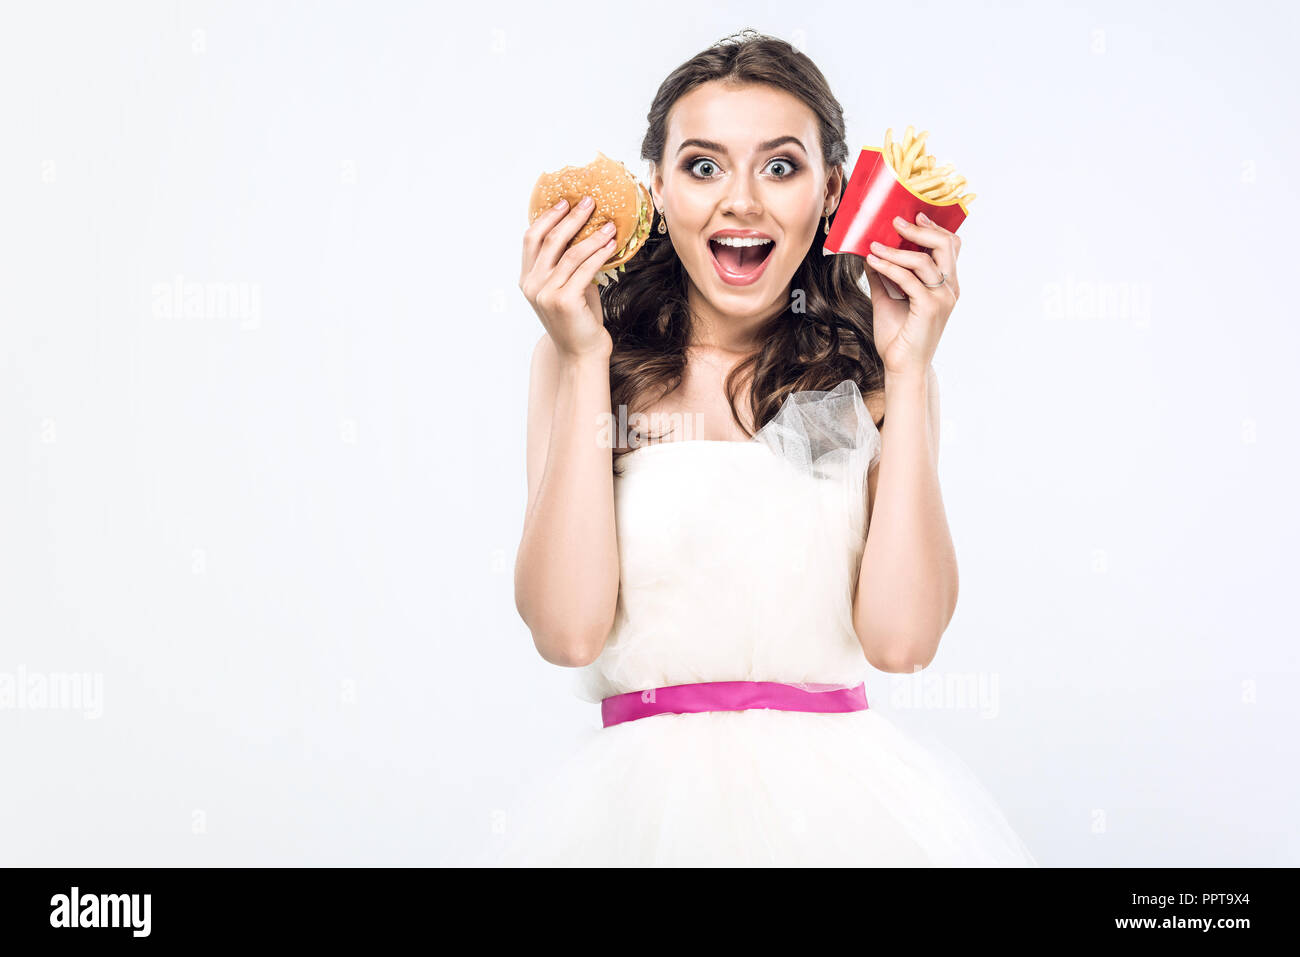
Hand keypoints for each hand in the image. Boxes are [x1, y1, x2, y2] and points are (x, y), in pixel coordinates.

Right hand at [519, 196, 616, 358]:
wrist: (582, 354)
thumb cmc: (578, 320)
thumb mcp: (567, 288)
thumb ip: (566, 265)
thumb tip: (584, 232)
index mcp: (528, 280)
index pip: (531, 239)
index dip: (547, 217)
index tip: (565, 201)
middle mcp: (532, 285)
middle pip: (549, 240)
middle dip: (571, 217)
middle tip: (589, 202)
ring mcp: (546, 294)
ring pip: (570, 253)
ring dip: (592, 234)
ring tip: (609, 224)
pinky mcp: (564, 301)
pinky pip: (584, 269)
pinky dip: (599, 253)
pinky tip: (611, 244)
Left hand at [861, 212, 961, 377]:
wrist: (901, 366)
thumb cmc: (898, 337)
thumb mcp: (888, 298)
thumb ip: (884, 276)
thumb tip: (871, 253)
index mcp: (946, 285)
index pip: (950, 247)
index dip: (934, 228)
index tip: (914, 216)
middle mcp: (950, 289)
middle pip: (945, 245)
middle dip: (919, 230)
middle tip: (896, 222)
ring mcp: (942, 298)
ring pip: (923, 260)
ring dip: (895, 250)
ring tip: (874, 246)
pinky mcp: (929, 307)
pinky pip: (909, 278)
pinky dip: (889, 267)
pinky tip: (874, 262)